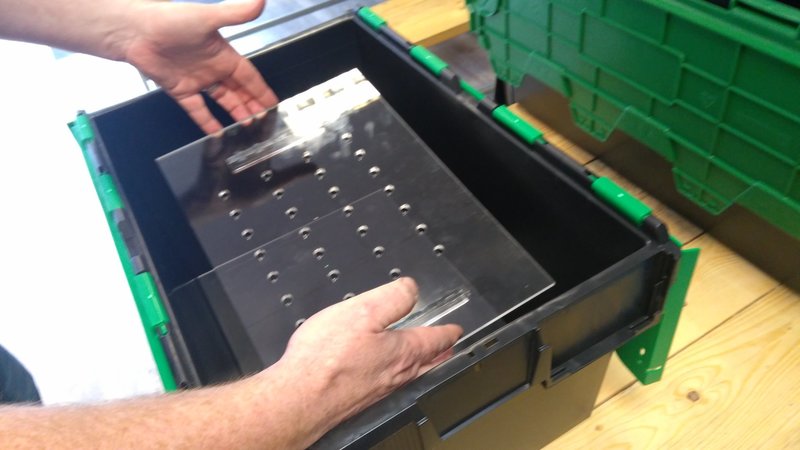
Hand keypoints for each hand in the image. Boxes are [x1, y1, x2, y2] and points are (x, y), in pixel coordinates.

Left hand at [122, 0, 278, 132]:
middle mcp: (212, 68)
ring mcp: (196, 80)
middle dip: (252, 105)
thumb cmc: (169, 20)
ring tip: (248, 126)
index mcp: (223, 54)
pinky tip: (218, 132)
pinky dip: (207, 122)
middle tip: (264, 119)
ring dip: (235, 113)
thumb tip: (260, 1)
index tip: (273, 102)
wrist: (135, 31)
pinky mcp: (180, 90)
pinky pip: (197, 110)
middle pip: (238, 91)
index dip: (261, 89)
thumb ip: (235, 13)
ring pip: (222, 101)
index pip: (248, 76)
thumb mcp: (207, 17)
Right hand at [274, 278, 462, 427]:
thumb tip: (411, 288)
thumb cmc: (327, 358)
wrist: (299, 399)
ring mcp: (377, 390)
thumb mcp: (363, 311)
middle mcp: (395, 374)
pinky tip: (385, 374)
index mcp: (402, 351)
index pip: (434, 340)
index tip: (456, 330)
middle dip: (438, 353)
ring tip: (425, 361)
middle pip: (425, 362)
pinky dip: (398, 375)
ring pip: (408, 374)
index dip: (447, 332)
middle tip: (449, 349)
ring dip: (421, 365)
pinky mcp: (358, 399)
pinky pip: (388, 384)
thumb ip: (392, 298)